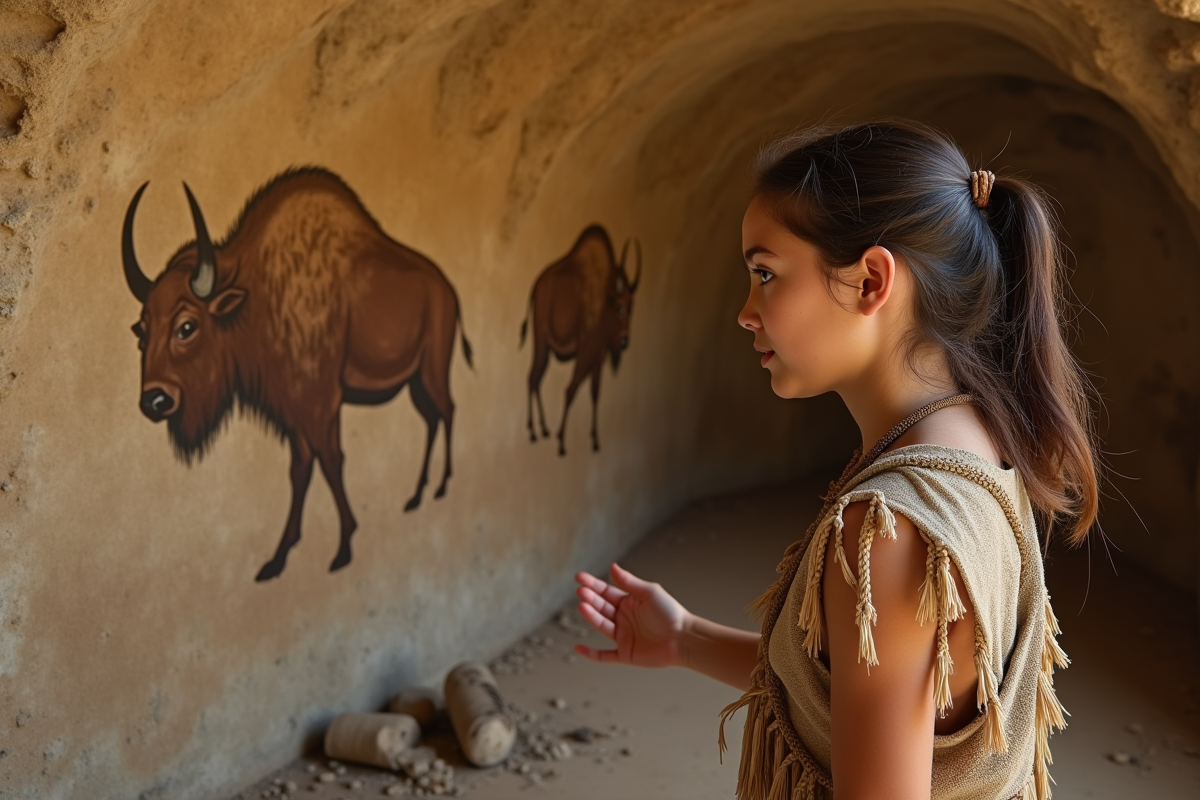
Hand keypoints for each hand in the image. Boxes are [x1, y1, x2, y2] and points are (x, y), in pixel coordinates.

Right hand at [573, 563, 690, 667]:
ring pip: (601, 625)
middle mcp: (623, 619)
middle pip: (601, 607)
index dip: (593, 584)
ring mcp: (623, 637)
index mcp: (628, 602)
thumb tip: (612, 567)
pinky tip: (578, 648)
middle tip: (581, 592)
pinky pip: (604, 656)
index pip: (606, 592)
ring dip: (591, 617)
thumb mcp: (649, 593)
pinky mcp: (625, 654)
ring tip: (582, 606)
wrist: (684, 639)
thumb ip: (629, 582)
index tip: (579, 577)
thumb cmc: (670, 613)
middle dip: (590, 599)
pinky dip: (591, 654)